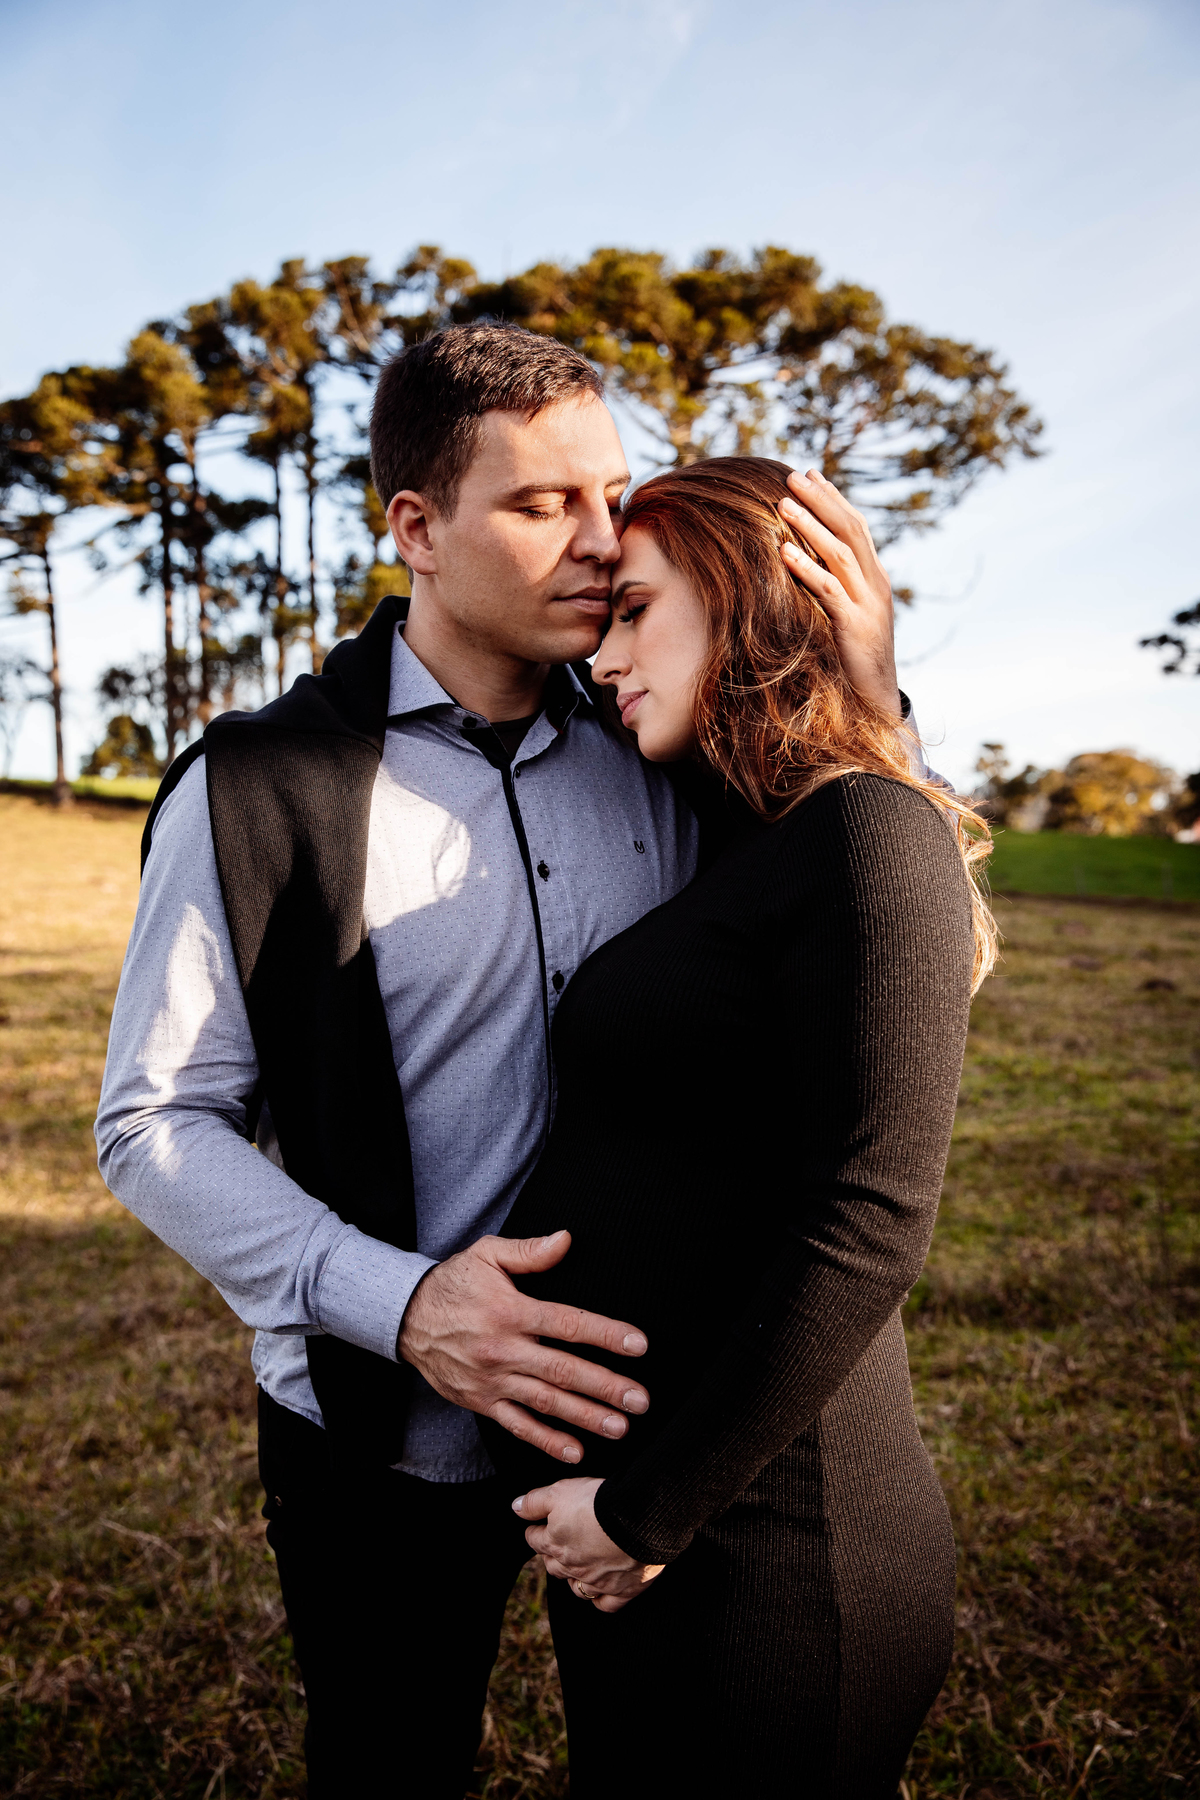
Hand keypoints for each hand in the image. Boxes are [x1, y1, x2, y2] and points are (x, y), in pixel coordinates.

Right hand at [397, 1230, 649, 1463]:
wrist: (406, 1318)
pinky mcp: (482, 1401)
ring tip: (620, 1427)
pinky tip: (574, 1450)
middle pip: (563, 1370)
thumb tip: (566, 1239)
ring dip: (584, 1417)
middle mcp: (504, 1349)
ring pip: (545, 1402)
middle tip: (640, 1400)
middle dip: (605, 1387)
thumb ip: (528, 1252)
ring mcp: (492, 1380)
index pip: (567, 1324)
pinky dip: (546, 1440)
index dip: (605, 1334)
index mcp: (511, 1312)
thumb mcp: (486, 1255)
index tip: (638, 1345)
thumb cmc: (453, 1283)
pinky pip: (517, 1426)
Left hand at [513, 1477, 664, 1611]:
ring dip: (573, 1578)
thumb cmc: (599, 1503)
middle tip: (556, 1544)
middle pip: (553, 1566)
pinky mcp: (621, 1590)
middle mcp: (572, 1567)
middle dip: (551, 1555)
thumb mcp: (560, 1491)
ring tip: (577, 1567)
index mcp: (555, 1543)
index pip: (535, 1540)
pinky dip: (601, 1599)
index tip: (535, 1527)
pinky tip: (600, 1591)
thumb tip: (516, 1508)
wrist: (639, 1520)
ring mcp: (596, 1581)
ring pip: (577, 1587)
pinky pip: (605, 1604)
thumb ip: (535, 1501)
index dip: (534, 1531)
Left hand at [777, 468, 900, 718]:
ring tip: (783, 503)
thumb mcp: (846, 618)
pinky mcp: (855, 628)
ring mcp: (868, 606)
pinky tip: (785, 552)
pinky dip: (806, 569)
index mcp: (875, 580)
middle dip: (822, 500)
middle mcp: (876, 587)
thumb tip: (801, 563)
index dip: (834, 499)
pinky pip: (829, 592)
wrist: (877, 704)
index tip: (810, 473)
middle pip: (850, 531)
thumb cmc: (854, 662)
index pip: (856, 528)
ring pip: (841, 555)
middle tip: (793, 475)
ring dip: (810, 526)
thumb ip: (833, 590)